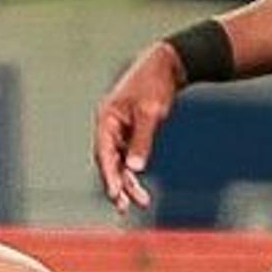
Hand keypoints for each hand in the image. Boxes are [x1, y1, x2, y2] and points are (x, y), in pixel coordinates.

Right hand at [91, 45, 183, 216]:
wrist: (167, 65)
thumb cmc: (156, 85)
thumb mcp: (151, 113)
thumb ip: (142, 141)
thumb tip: (135, 169)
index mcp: (106, 118)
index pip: (104, 152)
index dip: (108, 175)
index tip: (114, 195)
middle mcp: (108, 126)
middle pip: (108, 161)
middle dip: (116, 184)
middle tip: (124, 206)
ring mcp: (118, 129)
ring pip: (118, 161)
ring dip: (127, 182)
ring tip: (141, 202)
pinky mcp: (130, 132)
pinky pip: (127, 156)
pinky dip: (133, 171)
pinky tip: (138, 187)